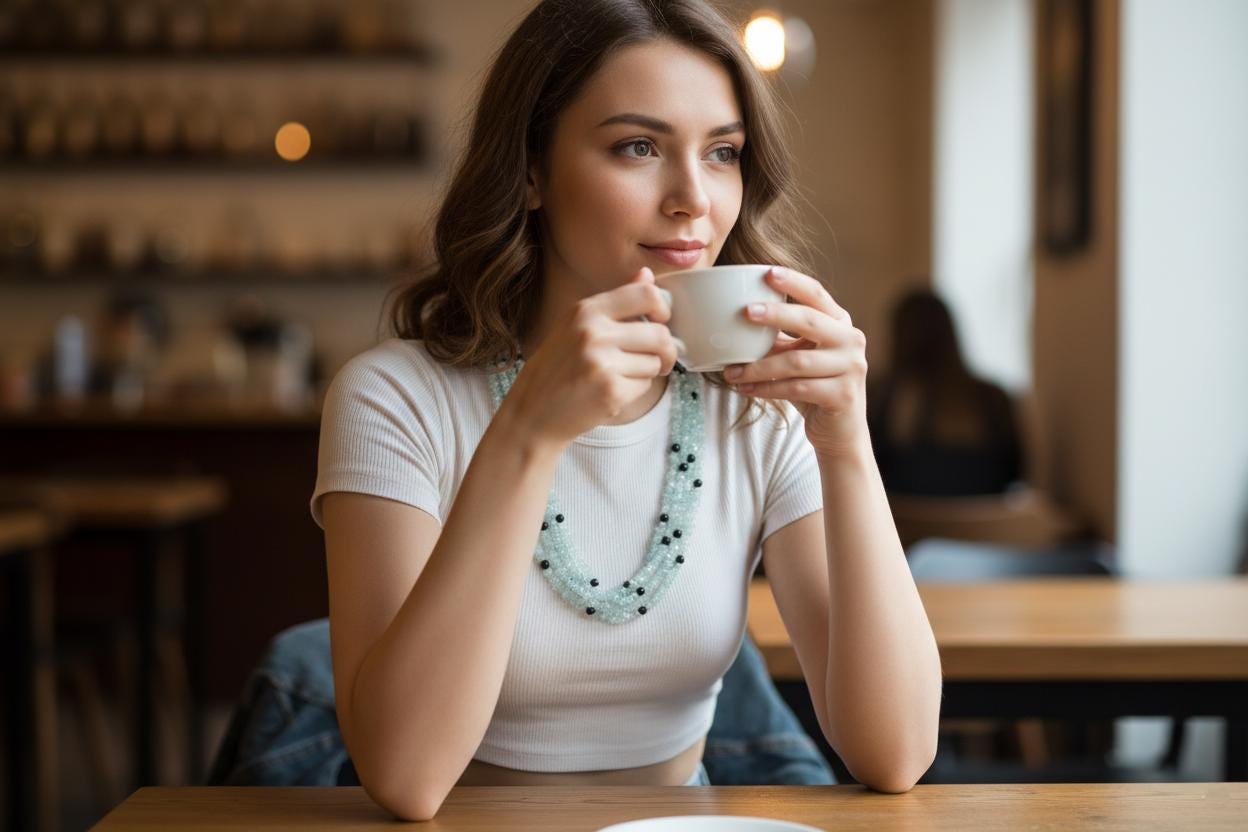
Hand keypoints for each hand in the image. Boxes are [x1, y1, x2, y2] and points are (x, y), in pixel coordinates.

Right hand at [501, 267, 679, 445]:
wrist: (533, 411)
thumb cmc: (557, 367)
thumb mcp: (578, 324)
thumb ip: (616, 301)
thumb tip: (647, 274)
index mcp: (587, 310)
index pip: (646, 295)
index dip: (662, 309)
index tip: (660, 321)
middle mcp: (594, 332)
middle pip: (660, 334)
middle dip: (665, 351)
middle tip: (658, 361)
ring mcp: (602, 363)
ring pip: (655, 362)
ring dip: (646, 372)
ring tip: (620, 376)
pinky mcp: (611, 392)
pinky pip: (645, 386)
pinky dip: (635, 391)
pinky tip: (612, 392)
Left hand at [721, 267, 869, 456]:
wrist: (839, 432)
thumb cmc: (813, 388)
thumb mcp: (796, 357)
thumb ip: (777, 338)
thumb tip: (731, 321)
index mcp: (840, 323)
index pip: (817, 294)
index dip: (793, 281)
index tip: (766, 272)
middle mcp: (851, 340)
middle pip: (810, 321)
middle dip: (775, 314)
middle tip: (744, 312)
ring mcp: (851, 368)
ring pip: (797, 361)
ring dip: (759, 366)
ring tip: (731, 371)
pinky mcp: (843, 395)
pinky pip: (797, 388)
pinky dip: (767, 388)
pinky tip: (745, 388)